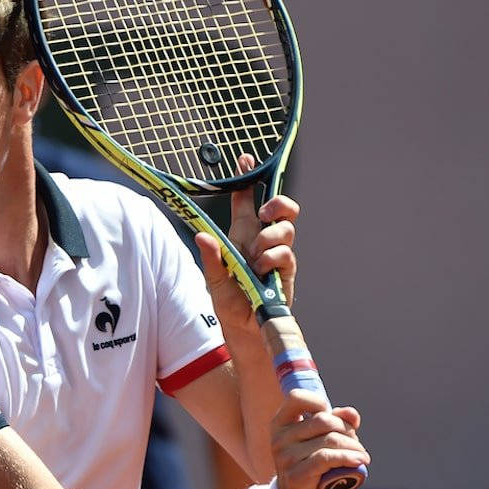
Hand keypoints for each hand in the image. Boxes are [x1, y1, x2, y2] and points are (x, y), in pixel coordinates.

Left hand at [194, 154, 299, 331]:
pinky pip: (285, 253)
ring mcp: (278, 254)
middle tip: (264, 213)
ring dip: (268, 239)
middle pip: (282, 208)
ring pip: (285, 229)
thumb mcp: (214, 278)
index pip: (246, 201)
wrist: (246, 329)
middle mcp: (263, 240)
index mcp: (243, 235)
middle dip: (277, 203)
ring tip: (255, 258)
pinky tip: (260, 270)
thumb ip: (211, 257)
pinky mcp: (287, 270)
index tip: (245, 159)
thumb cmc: (230, 302)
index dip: (247, 180)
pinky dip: (271, 259)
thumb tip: (202, 236)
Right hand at [271, 390, 368, 488]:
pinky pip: (327, 458)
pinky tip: (359, 460)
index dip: (318, 402)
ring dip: (354, 447)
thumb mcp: (318, 440)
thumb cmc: (310, 464)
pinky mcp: (296, 474)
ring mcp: (286, 457)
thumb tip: (351, 413)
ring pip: (330, 440)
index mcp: (280, 423)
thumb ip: (334, 423)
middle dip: (347, 430)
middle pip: (323, 420)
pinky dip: (348, 457)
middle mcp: (279, 438)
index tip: (332, 416)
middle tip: (355, 443)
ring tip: (361, 455)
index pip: (296, 397)